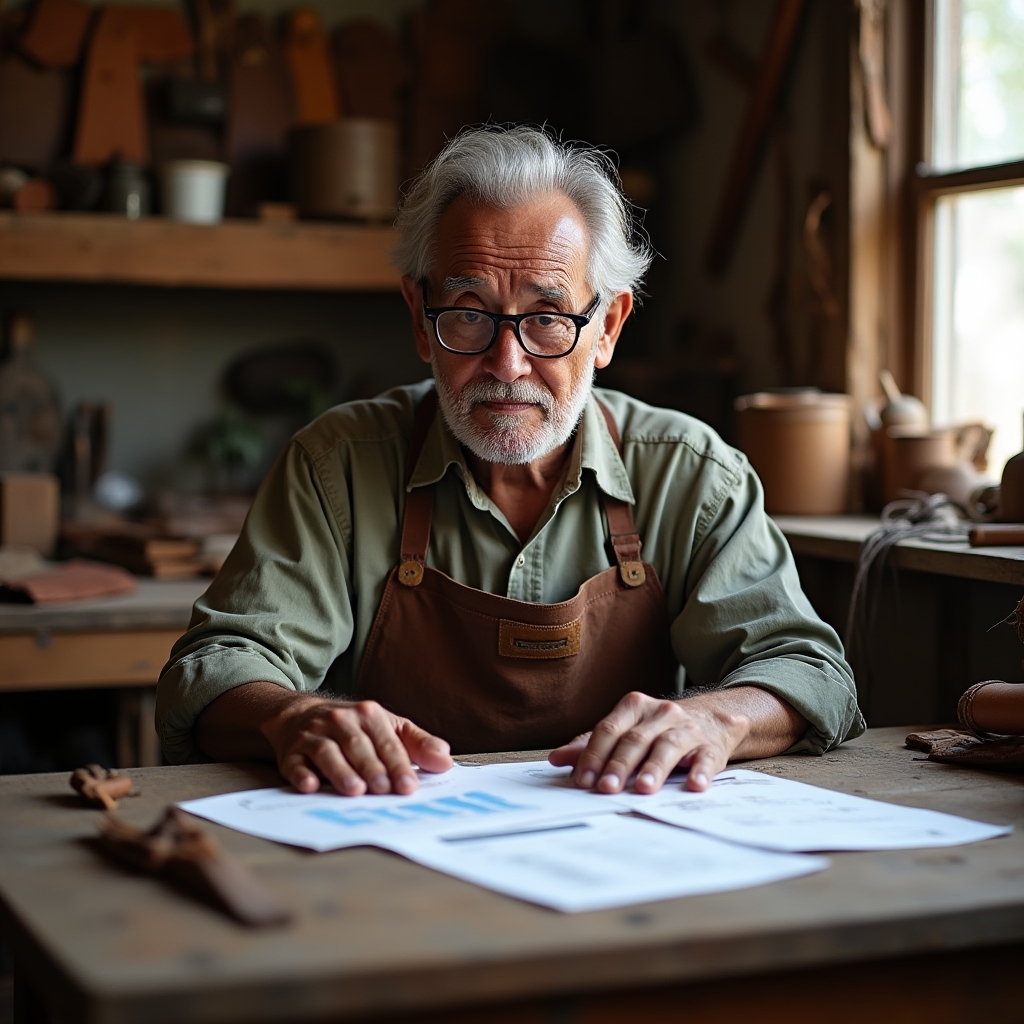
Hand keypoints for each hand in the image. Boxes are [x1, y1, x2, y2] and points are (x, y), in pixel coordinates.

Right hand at [261, 697, 452, 796]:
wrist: (301, 714)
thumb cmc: (355, 728)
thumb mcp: (390, 727)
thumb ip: (419, 744)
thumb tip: (445, 762)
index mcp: (369, 715)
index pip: (387, 742)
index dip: (399, 765)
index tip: (409, 787)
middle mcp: (341, 722)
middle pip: (358, 746)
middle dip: (373, 769)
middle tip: (385, 790)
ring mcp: (314, 736)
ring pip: (328, 752)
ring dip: (341, 771)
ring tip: (355, 791)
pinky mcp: (292, 752)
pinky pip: (295, 763)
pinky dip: (301, 774)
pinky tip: (309, 786)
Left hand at [548, 691, 750, 794]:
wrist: (711, 718)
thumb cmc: (658, 730)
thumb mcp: (626, 730)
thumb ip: (592, 745)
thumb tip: (556, 758)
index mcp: (633, 707)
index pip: (608, 730)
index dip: (594, 755)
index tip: (584, 780)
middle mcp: (659, 713)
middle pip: (634, 739)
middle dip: (619, 765)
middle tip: (607, 789)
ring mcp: (686, 728)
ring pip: (667, 746)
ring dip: (654, 768)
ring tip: (643, 788)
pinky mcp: (709, 746)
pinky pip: (704, 757)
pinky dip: (699, 771)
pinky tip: (694, 784)